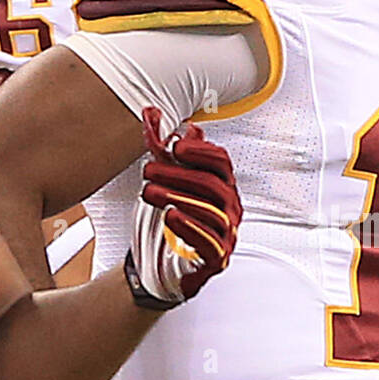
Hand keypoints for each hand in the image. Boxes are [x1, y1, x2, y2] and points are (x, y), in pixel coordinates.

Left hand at [131, 107, 242, 304]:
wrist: (158, 266)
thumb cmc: (166, 223)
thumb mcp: (161, 181)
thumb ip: (158, 148)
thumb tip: (151, 113)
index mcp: (221, 187)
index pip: (221, 162)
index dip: (200, 152)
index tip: (174, 147)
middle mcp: (229, 210)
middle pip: (214, 185)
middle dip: (180, 175)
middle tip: (149, 171)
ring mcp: (226, 236)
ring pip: (212, 213)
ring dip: (178, 197)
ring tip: (150, 191)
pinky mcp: (216, 259)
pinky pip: (210, 243)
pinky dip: (190, 228)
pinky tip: (170, 216)